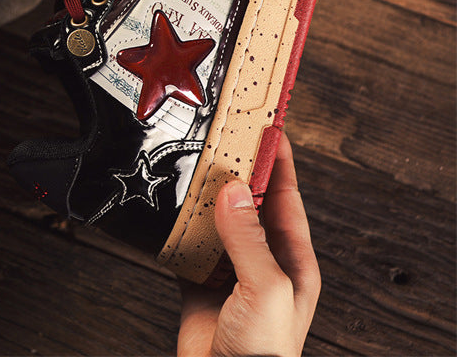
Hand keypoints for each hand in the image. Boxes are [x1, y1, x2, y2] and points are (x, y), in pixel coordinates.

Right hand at [177, 132, 319, 356]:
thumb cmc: (262, 353)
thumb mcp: (266, 289)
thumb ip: (249, 238)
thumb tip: (233, 191)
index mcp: (291, 259)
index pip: (284, 195)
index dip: (277, 159)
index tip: (266, 126)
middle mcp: (262, 259)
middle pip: (247, 201)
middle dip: (234, 169)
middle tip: (219, 137)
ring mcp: (230, 269)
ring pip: (216, 218)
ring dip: (202, 193)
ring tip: (190, 163)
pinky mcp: (200, 282)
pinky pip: (187, 243)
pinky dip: (177, 224)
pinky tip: (169, 208)